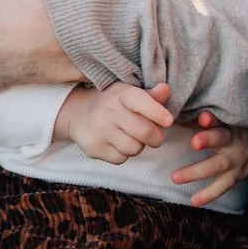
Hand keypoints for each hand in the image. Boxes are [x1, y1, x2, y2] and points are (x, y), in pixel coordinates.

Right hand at [55, 82, 173, 163]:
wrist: (79, 114)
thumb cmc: (114, 104)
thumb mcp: (130, 94)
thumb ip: (151, 95)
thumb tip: (165, 89)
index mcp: (120, 93)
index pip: (139, 101)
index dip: (156, 112)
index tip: (169, 121)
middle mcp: (107, 110)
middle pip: (144, 131)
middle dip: (156, 138)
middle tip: (155, 136)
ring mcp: (99, 130)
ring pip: (134, 148)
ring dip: (138, 146)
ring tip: (130, 137)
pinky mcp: (93, 148)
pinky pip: (121, 159)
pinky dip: (123, 154)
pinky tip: (116, 143)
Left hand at [170, 112, 247, 207]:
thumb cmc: (236, 128)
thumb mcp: (227, 120)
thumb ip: (206, 119)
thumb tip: (179, 115)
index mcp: (230, 124)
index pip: (221, 119)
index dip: (212, 119)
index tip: (204, 117)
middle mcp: (234, 141)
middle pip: (221, 139)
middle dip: (208, 140)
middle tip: (194, 142)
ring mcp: (235, 161)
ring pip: (217, 166)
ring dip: (196, 172)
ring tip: (175, 177)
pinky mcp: (235, 176)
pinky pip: (221, 187)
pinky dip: (208, 195)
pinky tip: (194, 201)